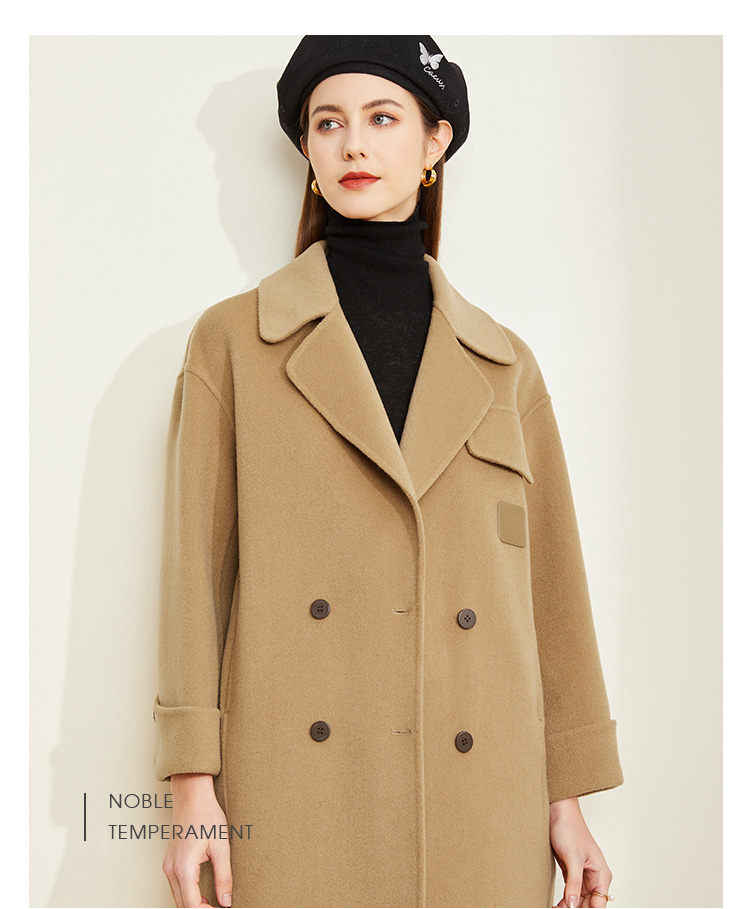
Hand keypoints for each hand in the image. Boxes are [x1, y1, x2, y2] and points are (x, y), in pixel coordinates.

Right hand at [162, 773, 232, 907]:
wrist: (192, 796)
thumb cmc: (206, 816)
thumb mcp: (221, 847)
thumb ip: (223, 877)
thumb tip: (226, 901)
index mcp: (184, 868)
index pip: (192, 905)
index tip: (221, 908)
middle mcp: (172, 869)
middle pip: (182, 904)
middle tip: (218, 906)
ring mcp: (168, 865)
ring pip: (177, 896)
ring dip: (192, 903)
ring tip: (212, 902)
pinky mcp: (169, 860)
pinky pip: (175, 885)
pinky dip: (186, 893)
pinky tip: (201, 891)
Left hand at [549, 797, 613, 908]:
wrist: (557, 812)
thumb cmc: (570, 828)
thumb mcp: (573, 858)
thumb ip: (574, 883)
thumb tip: (573, 905)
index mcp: (601, 875)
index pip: (598, 905)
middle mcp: (594, 877)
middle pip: (587, 905)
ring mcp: (582, 875)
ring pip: (577, 900)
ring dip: (567, 906)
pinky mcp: (570, 872)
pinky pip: (569, 893)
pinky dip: (563, 900)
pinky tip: (555, 904)